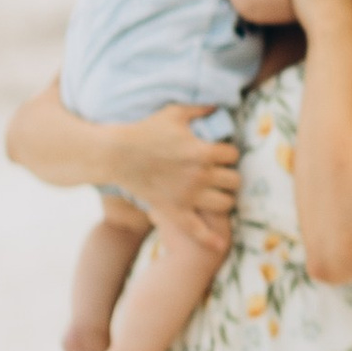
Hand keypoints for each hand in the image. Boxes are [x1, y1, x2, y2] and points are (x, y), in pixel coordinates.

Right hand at [112, 106, 240, 255]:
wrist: (116, 154)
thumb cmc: (145, 131)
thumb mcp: (174, 113)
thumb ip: (200, 109)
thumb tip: (218, 105)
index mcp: (203, 151)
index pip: (234, 155)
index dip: (229, 153)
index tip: (221, 154)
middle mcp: (201, 176)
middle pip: (235, 181)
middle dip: (230, 175)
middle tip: (221, 175)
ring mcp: (189, 196)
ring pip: (225, 204)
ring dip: (225, 198)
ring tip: (218, 194)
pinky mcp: (175, 211)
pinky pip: (198, 230)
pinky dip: (211, 239)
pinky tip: (221, 245)